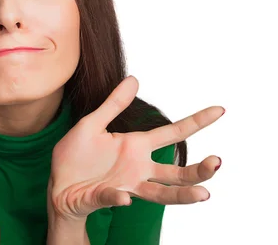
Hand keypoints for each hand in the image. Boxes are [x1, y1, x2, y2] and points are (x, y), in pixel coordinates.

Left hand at [49, 75, 223, 220]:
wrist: (57, 184)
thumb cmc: (75, 155)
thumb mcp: (92, 123)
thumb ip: (113, 105)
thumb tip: (134, 79)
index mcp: (136, 146)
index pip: (173, 133)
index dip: (196, 121)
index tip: (220, 110)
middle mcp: (138, 168)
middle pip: (177, 172)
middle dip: (200, 170)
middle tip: (217, 161)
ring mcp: (126, 185)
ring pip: (161, 194)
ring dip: (182, 195)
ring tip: (203, 193)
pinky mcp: (105, 197)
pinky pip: (114, 198)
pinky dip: (118, 198)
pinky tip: (124, 197)